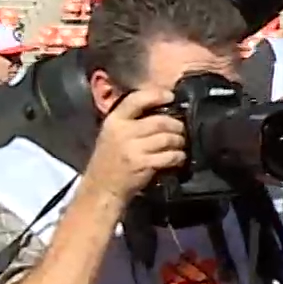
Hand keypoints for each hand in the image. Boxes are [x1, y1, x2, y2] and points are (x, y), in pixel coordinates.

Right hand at [82, 87, 183, 203]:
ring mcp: (132, 149)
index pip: (136, 100)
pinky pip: (170, 155)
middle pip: (160, 121)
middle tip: (181, 129)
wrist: (101, 188)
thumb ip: (132, 120)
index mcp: (114, 121)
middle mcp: (122, 132)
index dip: (156, 95)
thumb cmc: (110, 159)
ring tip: (180, 144)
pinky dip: (178, 156)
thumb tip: (161, 107)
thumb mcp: (112, 134)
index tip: (170, 96)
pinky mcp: (143, 164)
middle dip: (176, 125)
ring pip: (167, 138)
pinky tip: (178, 158)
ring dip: (179, 141)